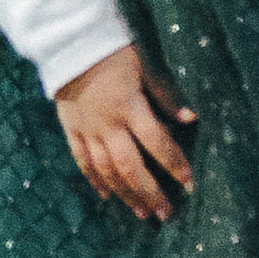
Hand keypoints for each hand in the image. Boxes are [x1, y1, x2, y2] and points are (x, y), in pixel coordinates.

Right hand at [54, 43, 195, 219]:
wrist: (67, 42)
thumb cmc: (112, 52)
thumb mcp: (144, 67)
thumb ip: (165, 95)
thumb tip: (191, 119)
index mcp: (130, 108)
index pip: (157, 143)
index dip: (175, 165)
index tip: (190, 185)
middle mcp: (108, 124)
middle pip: (130, 166)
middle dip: (150, 192)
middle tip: (165, 214)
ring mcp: (87, 129)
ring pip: (106, 169)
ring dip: (125, 193)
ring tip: (140, 213)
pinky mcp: (70, 129)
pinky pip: (81, 159)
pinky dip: (93, 179)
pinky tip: (105, 195)